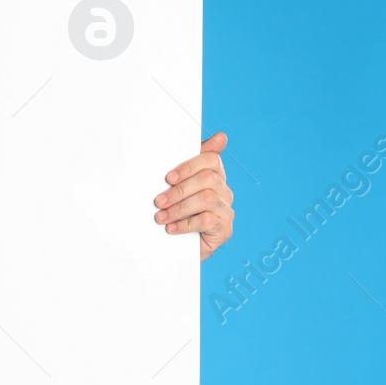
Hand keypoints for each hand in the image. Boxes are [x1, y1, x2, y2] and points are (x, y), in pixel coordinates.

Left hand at [154, 132, 233, 260]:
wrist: (181, 248)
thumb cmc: (179, 213)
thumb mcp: (178, 188)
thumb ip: (189, 164)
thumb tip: (221, 136)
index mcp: (215, 176)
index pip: (211, 160)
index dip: (189, 166)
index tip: (168, 177)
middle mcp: (224, 191)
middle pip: (208, 179)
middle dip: (179, 190)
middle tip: (159, 201)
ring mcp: (226, 210)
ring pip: (207, 199)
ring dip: (179, 207)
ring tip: (161, 216)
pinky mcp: (224, 229)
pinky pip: (207, 220)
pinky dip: (185, 224)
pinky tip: (171, 228)